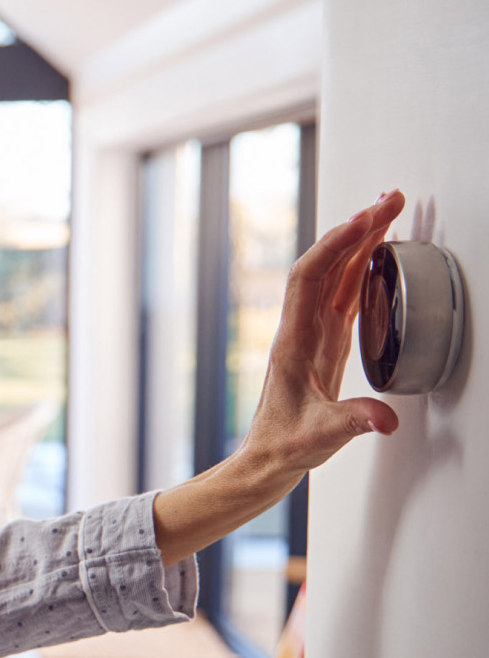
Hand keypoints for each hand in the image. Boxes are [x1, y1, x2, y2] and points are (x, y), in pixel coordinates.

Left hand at [237, 189, 405, 474]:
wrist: (267, 458)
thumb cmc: (284, 446)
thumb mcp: (320, 437)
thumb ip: (352, 424)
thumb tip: (385, 419)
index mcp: (294, 341)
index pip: (311, 277)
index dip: (337, 245)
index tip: (366, 219)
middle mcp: (301, 329)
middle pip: (326, 265)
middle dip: (356, 229)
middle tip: (389, 199)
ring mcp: (313, 334)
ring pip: (336, 276)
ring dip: (360, 243)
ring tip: (388, 212)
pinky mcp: (325, 343)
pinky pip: (343, 293)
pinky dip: (362, 269)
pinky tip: (377, 256)